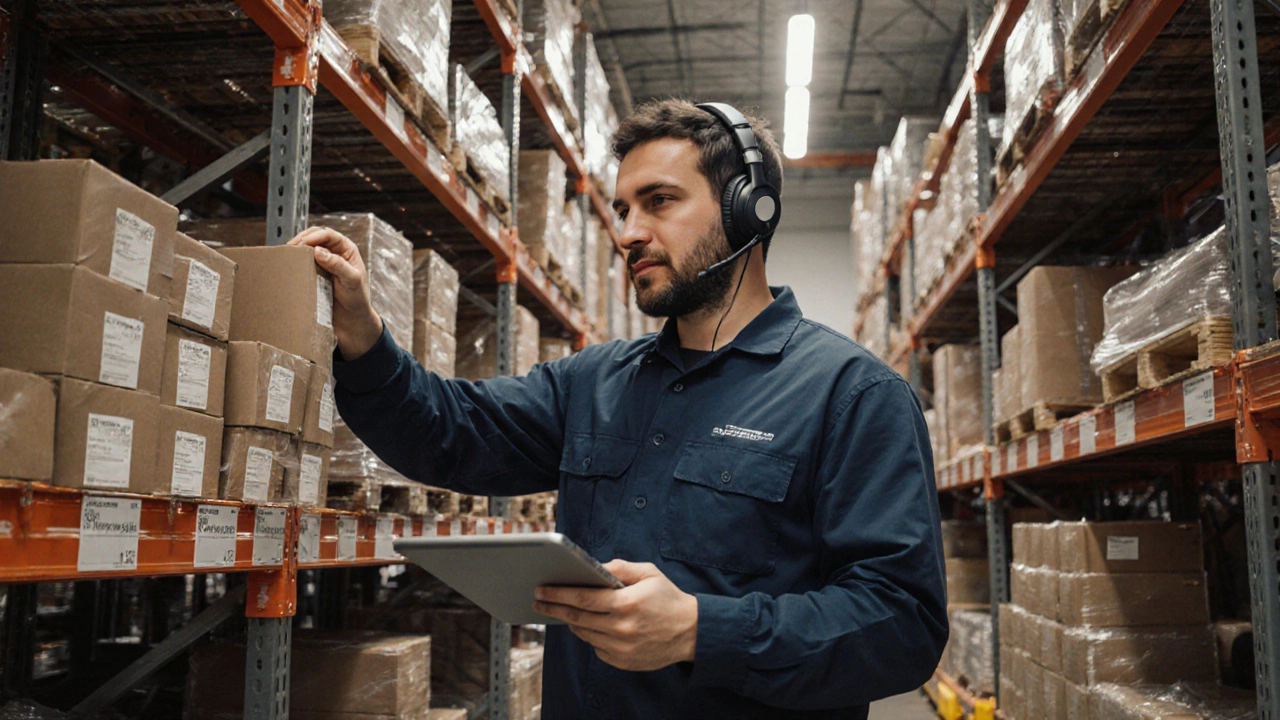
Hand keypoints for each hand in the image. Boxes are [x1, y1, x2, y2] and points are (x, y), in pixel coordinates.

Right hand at [289, 227, 381, 359]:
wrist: (352, 319)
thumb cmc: (358, 299)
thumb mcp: (351, 280)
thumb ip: (337, 265)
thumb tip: (319, 251)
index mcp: (347, 249)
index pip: (329, 235)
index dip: (315, 236)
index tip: (303, 243)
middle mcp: (335, 253)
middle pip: (315, 237)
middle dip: (302, 239)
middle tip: (291, 247)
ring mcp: (324, 263)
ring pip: (308, 248)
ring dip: (297, 248)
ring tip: (288, 253)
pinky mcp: (315, 273)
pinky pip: (304, 262)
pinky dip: (296, 261)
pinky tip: (290, 264)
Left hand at [534, 560, 697, 671]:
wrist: (691, 633)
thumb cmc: (668, 599)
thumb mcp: (649, 573)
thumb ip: (620, 568)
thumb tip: (593, 566)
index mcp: (627, 603)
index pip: (583, 598)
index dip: (559, 594)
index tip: (542, 590)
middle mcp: (621, 628)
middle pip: (577, 618)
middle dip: (554, 608)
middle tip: (539, 600)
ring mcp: (621, 648)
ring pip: (584, 634)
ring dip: (571, 621)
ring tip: (563, 610)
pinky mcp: (622, 661)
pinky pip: (596, 647)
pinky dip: (590, 635)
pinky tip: (591, 625)